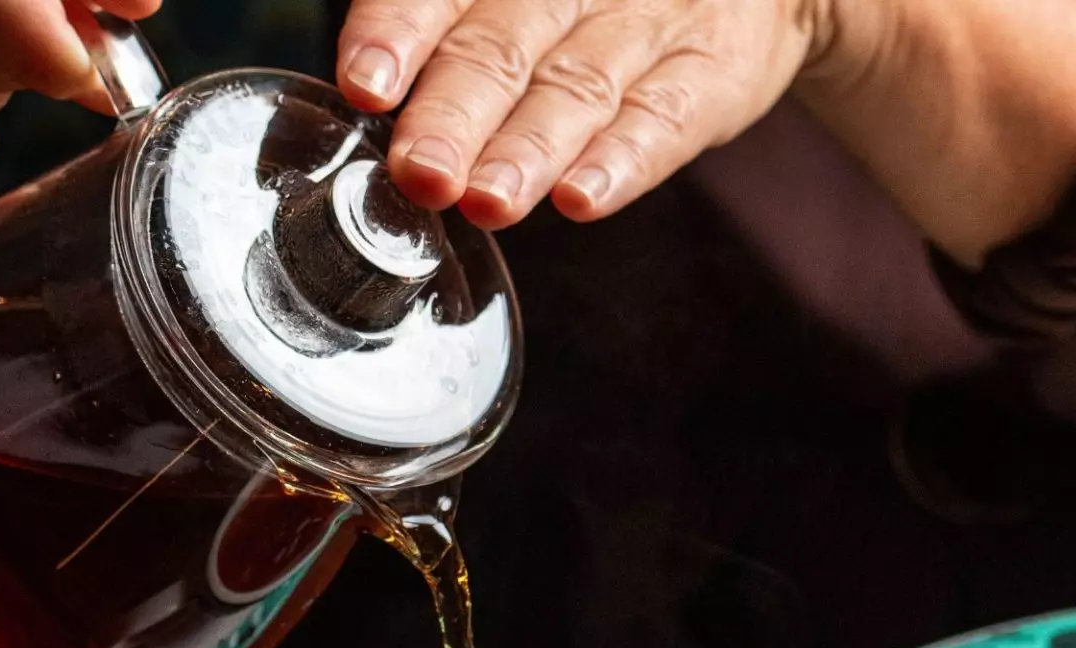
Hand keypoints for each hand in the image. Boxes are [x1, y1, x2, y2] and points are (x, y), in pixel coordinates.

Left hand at [335, 0, 831, 228]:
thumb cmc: (590, 2)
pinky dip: (623, 160)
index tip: (367, 84)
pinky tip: (583, 198)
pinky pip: (665, 115)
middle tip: (422, 172)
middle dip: (456, 114)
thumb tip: (363, 106)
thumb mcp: (513, 0)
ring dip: (529, 149)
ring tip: (489, 199)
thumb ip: (440, 37)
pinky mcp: (712, 70)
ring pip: (577, 86)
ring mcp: (649, 22)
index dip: (399, 32)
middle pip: (503, 44)